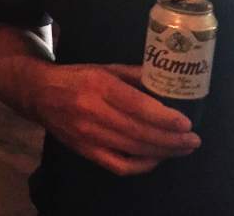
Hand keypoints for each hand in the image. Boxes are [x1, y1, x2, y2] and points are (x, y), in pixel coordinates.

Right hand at [32, 63, 200, 175]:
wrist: (40, 94)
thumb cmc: (78, 77)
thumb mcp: (105, 68)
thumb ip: (135, 75)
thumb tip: (167, 80)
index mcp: (100, 86)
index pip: (138, 107)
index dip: (164, 118)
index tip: (186, 123)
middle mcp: (94, 112)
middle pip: (139, 132)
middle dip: (171, 139)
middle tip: (193, 140)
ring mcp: (88, 135)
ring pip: (133, 150)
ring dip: (162, 152)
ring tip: (182, 149)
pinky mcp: (85, 151)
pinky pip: (119, 165)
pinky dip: (142, 165)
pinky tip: (156, 158)